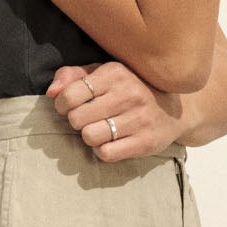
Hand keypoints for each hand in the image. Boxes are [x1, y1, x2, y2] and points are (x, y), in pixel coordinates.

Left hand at [46, 60, 182, 159]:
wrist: (175, 110)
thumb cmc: (130, 89)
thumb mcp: (103, 74)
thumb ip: (73, 76)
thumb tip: (51, 92)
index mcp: (115, 73)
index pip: (70, 95)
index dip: (62, 105)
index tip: (69, 107)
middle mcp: (129, 94)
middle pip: (77, 119)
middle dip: (77, 121)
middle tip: (87, 119)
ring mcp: (139, 119)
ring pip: (90, 137)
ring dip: (89, 137)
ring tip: (99, 130)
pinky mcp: (146, 142)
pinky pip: (106, 153)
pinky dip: (102, 151)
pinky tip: (109, 142)